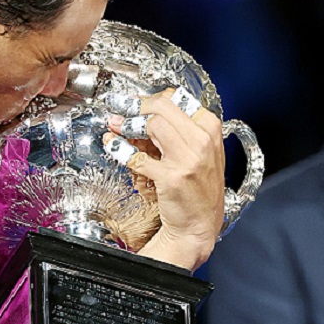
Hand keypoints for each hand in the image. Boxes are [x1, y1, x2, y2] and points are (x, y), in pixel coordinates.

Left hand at [104, 87, 224, 270]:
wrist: (198, 225)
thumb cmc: (197, 189)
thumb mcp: (199, 153)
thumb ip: (177, 132)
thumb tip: (142, 115)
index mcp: (210, 130)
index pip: (177, 99)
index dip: (150, 98)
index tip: (135, 101)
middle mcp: (202, 141)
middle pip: (162, 108)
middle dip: (136, 106)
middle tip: (120, 109)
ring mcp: (188, 159)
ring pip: (152, 126)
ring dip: (128, 125)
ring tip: (116, 127)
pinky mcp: (171, 177)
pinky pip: (138, 157)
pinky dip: (120, 150)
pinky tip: (113, 146)